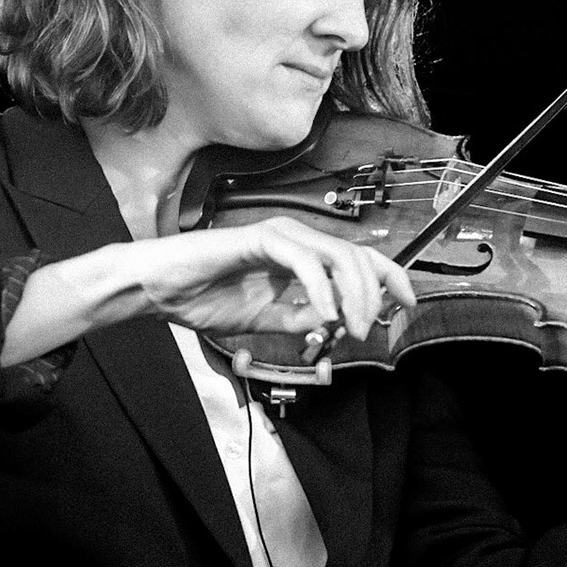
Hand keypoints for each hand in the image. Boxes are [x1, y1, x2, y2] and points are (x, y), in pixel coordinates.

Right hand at [113, 216, 417, 343]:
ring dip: (352, 295)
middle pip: (359, 256)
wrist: (159, 290)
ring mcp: (279, 235)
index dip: (390, 278)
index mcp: (300, 255)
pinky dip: (320, 288)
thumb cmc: (203, 297)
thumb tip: (335, 323)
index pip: (359, 259)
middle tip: (368, 330)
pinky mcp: (260, 239)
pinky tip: (323, 311)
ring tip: (349, 326)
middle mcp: (296, 239)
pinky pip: (304, 260)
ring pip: (339, 255)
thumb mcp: (265, 319)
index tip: (407, 304)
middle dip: (375, 295)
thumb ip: (300, 319)